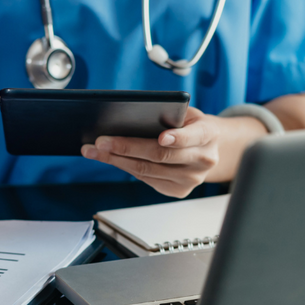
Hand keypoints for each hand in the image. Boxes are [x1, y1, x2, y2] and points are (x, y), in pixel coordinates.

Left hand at [81, 107, 220, 197]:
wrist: (209, 149)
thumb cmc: (191, 126)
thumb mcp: (187, 114)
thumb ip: (169, 114)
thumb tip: (128, 117)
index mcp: (208, 134)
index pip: (193, 137)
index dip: (177, 138)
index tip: (161, 137)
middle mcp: (203, 160)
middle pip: (161, 155)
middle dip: (127, 147)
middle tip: (102, 141)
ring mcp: (191, 179)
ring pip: (148, 170)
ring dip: (117, 160)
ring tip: (96, 150)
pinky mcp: (178, 191)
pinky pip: (146, 179)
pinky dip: (125, 167)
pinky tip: (110, 158)